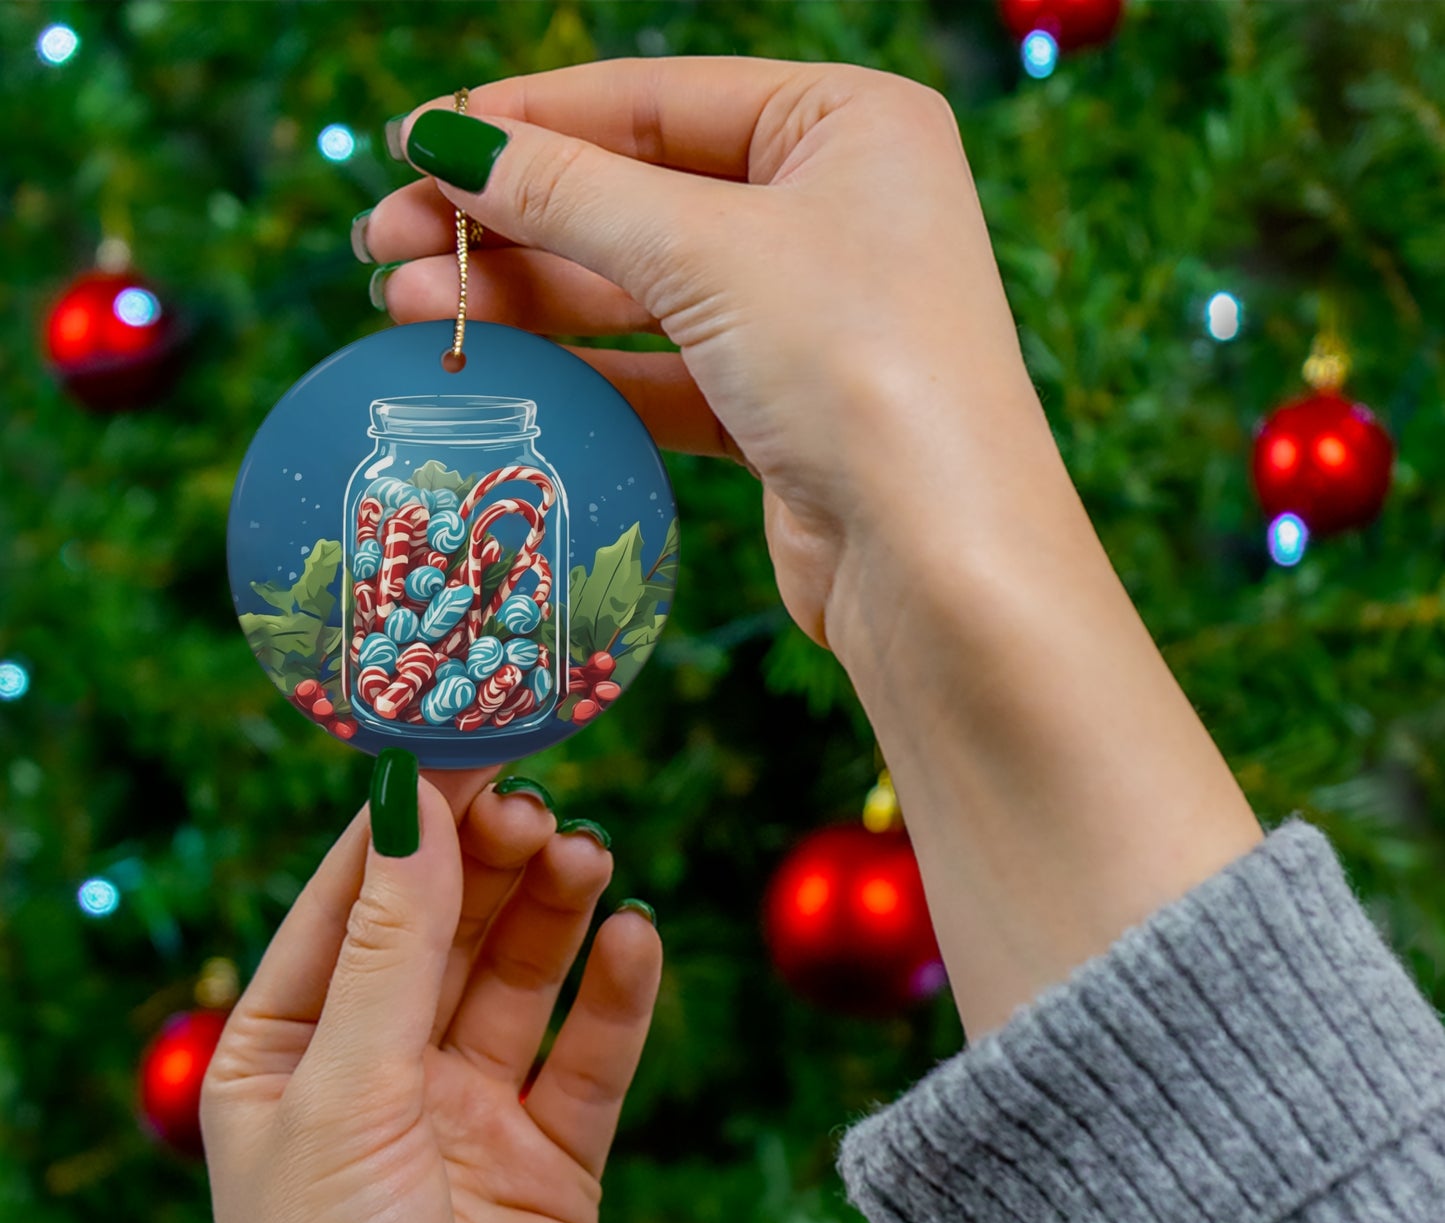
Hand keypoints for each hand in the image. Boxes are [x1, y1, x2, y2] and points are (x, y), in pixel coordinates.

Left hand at [201, 766, 661, 1222]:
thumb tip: (414, 803)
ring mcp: (469, 1112)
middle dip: (491, 860)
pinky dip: (617, 995)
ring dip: (555, 910)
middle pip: (447, 925)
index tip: (470, 739)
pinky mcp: (552, 1158)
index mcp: (289, 1050)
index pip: (354, 898)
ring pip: (521, 976)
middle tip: (540, 804)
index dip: (411, 818)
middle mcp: (380, 1070)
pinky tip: (636, 941)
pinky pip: (591, 1055)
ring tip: (587, 856)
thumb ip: (391, 947)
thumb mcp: (346, 1097)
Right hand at [361, 57, 1050, 654]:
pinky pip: (662, 369)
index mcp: (847, 124)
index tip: (414, 143)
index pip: (655, 100)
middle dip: (509, 219)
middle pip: (637, 195)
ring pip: (640, 289)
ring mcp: (809, 315)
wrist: (938, 563)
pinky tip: (494, 366)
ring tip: (406, 306)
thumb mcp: (707, 252)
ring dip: (526, 296)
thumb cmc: (858, 367)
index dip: (526, 120)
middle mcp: (834, 209)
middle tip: (384, 242)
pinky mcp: (782, 409)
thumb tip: (447, 142)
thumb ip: (570, 193)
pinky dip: (581, 368)